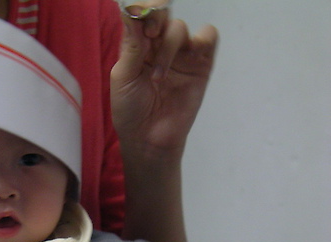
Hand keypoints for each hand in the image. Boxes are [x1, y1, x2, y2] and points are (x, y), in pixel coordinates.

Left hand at [111, 2, 217, 161]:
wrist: (148, 139)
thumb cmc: (130, 110)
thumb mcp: (123, 77)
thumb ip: (131, 45)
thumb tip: (130, 11)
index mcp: (137, 46)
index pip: (141, 15)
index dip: (143, 13)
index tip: (140, 26)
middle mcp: (158, 46)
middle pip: (163, 14)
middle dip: (156, 19)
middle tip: (150, 37)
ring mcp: (181, 55)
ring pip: (180, 28)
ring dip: (169, 47)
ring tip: (159, 76)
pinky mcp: (200, 65)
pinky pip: (208, 37)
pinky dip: (202, 38)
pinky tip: (190, 56)